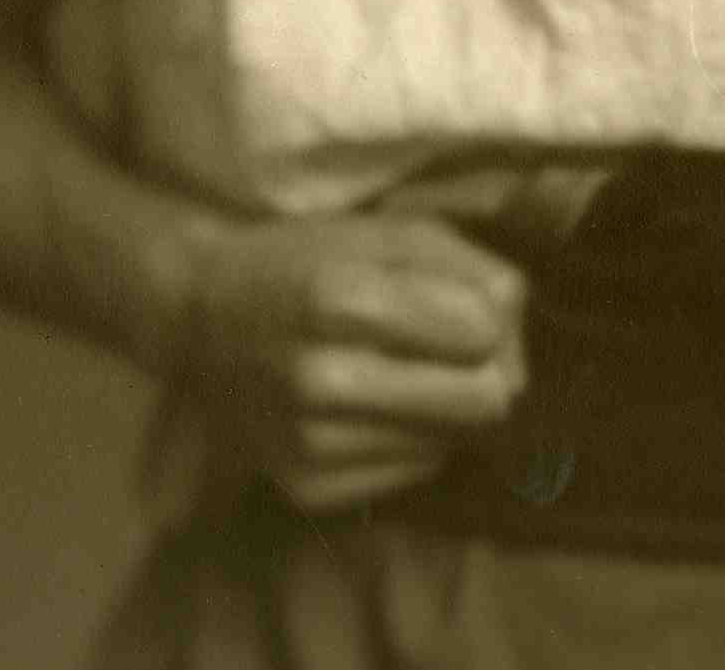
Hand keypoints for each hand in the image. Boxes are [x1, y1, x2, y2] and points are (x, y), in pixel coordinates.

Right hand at [174, 209, 527, 511]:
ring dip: (445, 408)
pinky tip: (374, 407)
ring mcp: (310, 445)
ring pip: (453, 442)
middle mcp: (320, 380)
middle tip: (454, 348)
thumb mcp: (394, 232)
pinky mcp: (308, 491)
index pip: (484, 332)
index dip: (490, 315)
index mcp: (340, 299)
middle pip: (483, 402)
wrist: (208, 318)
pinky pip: (414, 474)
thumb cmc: (315, 258)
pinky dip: (410, 440)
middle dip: (486, 370)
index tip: (464, 303)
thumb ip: (472, 270)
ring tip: (401, 371)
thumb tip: (516, 342)